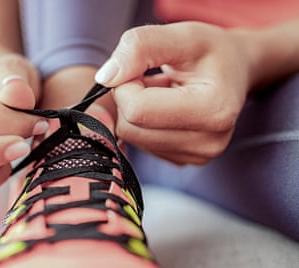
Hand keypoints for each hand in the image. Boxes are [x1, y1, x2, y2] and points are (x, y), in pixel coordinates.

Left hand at [95, 22, 251, 164]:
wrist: (236, 71)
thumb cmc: (211, 51)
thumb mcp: (181, 34)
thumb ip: (140, 47)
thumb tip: (105, 78)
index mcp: (214, 110)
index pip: (137, 109)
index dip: (125, 84)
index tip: (139, 68)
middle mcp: (208, 143)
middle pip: (130, 129)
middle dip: (129, 98)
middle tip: (149, 79)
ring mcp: (197, 156)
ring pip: (131, 138)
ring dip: (135, 111)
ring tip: (161, 92)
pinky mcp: (183, 161)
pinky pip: (140, 144)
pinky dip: (143, 123)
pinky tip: (164, 108)